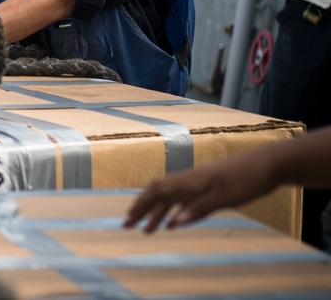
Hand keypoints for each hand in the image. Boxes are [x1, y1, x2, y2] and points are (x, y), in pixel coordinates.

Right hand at [123, 155, 277, 232]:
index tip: (129, 219)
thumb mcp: (225, 196)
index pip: (157, 191)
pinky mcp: (209, 187)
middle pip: (158, 193)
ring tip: (149, 230)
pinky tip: (173, 222)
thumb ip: (199, 208)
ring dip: (158, 213)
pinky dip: (175, 211)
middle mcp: (190, 180)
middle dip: (142, 209)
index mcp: (190, 181)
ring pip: (171, 198)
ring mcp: (199, 183)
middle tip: (129, 225)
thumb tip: (174, 223)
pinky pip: (184, 199)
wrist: (268, 165)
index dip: (141, 204)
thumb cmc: (247, 179)